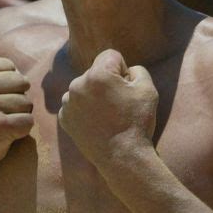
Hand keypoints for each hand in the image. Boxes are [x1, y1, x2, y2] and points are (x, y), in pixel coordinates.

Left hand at [58, 49, 157, 165]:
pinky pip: (76, 104)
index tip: (127, 87)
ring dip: (95, 95)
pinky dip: (85, 109)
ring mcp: (68, 102)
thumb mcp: (148, 88)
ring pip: (84, 87)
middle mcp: (78, 84)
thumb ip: (137, 69)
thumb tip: (126, 70)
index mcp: (98, 74)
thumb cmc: (137, 121)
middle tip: (119, 103)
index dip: (123, 69)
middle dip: (107, 82)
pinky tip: (98, 122)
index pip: (111, 56)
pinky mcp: (64, 118)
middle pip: (96, 71)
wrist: (123, 156)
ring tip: (108, 114)